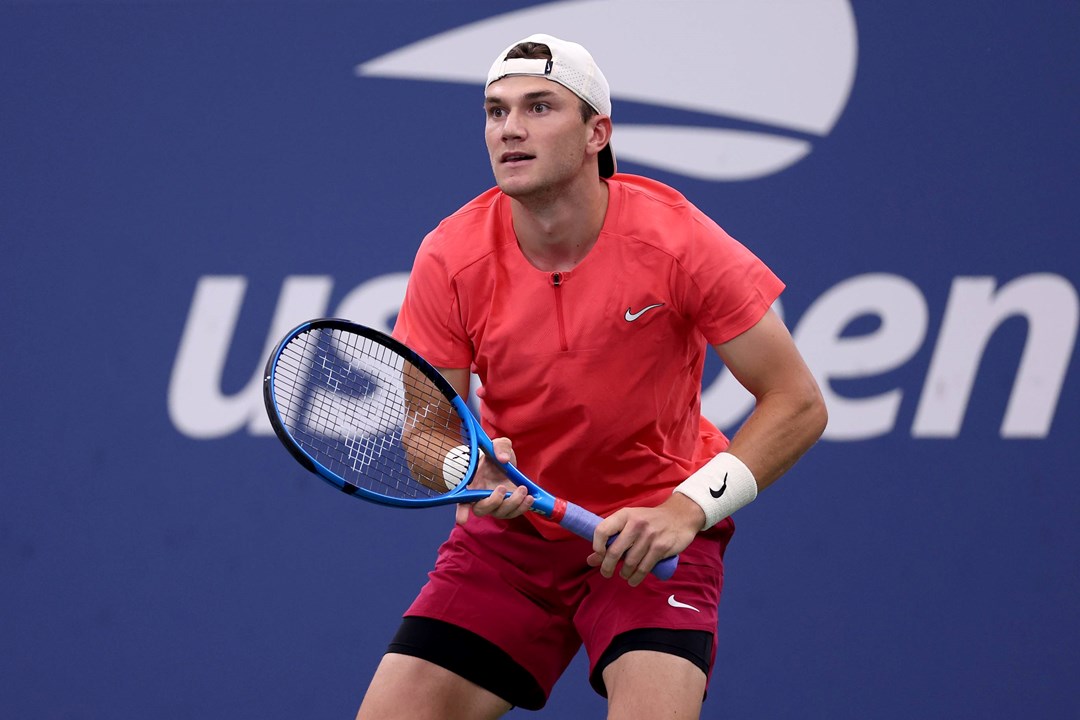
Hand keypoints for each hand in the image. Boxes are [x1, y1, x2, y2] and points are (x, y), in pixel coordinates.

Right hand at [455, 438, 533, 524]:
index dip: (461, 512)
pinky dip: (522, 507)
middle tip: (503, 488)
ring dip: (512, 503)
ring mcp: (496, 505)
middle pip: (482, 509)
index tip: (463, 519)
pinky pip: (514, 513)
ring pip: (500, 513)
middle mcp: (481, 498)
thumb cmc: (496, 455)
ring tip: (523, 489)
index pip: (462, 501)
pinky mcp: (510, 506)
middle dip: (493, 502)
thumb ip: (500, 446)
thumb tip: (503, 459)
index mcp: (472, 485)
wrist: (507, 462)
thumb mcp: (498, 444)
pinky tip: (529, 497)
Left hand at [587, 494, 704, 585]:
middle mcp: (636, 524)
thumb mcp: (630, 522)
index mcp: (624, 515)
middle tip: (606, 573)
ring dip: (623, 573)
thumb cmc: (649, 521)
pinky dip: (636, 578)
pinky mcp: (661, 547)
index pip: (602, 530)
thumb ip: (611, 538)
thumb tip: (591, 560)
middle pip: (614, 551)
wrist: (680, 516)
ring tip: (623, 574)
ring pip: (630, 563)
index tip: (598, 556)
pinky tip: (633, 580)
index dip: (596, 547)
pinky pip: (644, 568)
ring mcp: (650, 536)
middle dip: (607, 567)